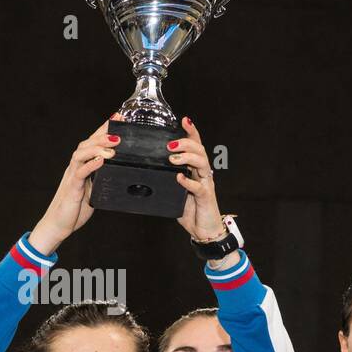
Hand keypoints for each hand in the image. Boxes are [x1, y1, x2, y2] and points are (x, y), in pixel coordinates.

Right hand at [29, 114, 123, 253]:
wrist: (58, 225)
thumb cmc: (74, 208)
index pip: (93, 142)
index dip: (104, 129)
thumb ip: (101, 178)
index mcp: (81, 166)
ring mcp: (72, 176)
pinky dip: (92, 164)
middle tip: (118, 128)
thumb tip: (117, 170)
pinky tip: (102, 160)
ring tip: (113, 144)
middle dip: (103, 133)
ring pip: (82, 154)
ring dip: (98, 146)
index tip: (117, 117)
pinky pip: (81, 173)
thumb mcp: (94, 190)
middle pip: (87, 143)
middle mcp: (75, 167)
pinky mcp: (72, 188)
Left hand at [170, 117, 224, 240]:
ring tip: (173, 158)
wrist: (203, 231)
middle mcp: (203, 173)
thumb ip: (166, 180)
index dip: (191, 132)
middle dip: (186, 143)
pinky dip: (188, 181)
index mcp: (195, 169)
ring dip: (187, 158)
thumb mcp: (174, 191)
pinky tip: (179, 178)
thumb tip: (145, 170)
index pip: (195, 145)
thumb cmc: (189, 210)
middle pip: (199, 150)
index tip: (184, 120)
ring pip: (202, 163)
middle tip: (170, 146)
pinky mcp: (206, 197)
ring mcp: (205, 184)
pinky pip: (198, 187)